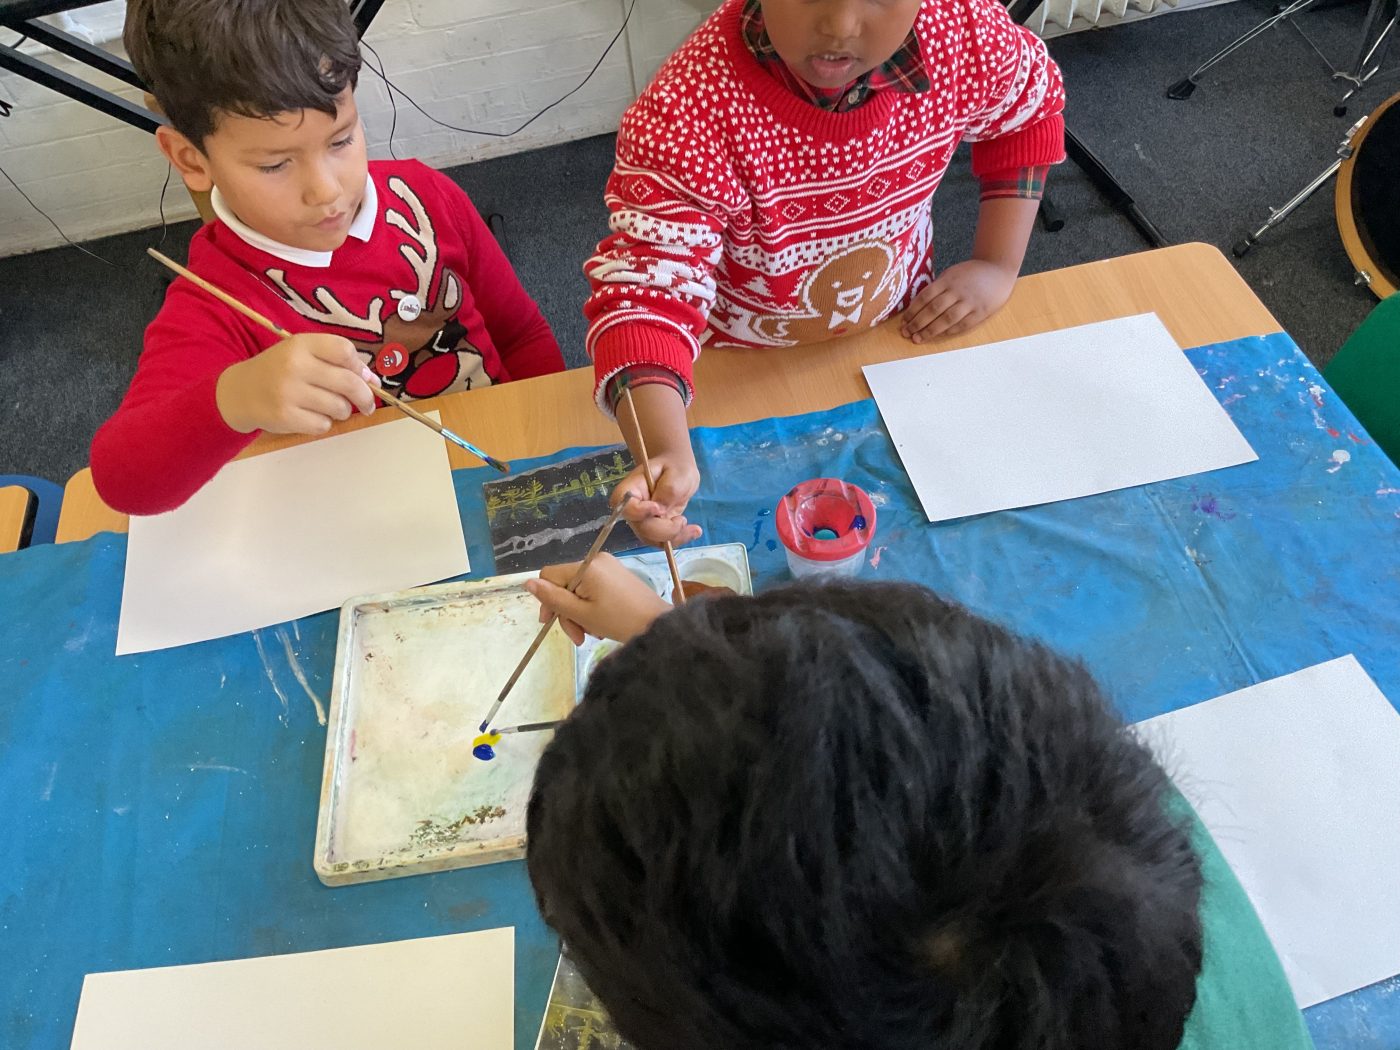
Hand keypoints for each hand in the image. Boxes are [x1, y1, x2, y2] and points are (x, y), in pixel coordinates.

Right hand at [216, 333, 378, 434]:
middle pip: (349, 383)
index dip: (360, 367)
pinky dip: (323, 423)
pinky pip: (324, 425)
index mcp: (301, 344)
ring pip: (340, 408)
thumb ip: (336, 362)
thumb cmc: (280, 371)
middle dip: (364, 397)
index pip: (345, 350)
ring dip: (341, 411)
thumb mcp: (303, 354)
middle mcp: (295, 366)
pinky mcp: (286, 417)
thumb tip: (372, 379)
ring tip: (327, 406)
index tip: (363, 377)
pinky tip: (310, 415)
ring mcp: (289, 392)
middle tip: (367, 404)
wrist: (240, 392)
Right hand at [524, 553, 670, 644]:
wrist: (658, 625)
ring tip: (592, 634)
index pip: (549, 576)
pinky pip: (594, 589)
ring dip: (580, 614)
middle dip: (567, 612)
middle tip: (578, 637)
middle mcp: (596, 560)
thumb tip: (527, 582)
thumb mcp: (582, 613)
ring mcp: (608, 566)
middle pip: (565, 584)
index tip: (551, 623)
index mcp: (586, 566)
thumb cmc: (619, 621)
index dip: (547, 600)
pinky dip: (592, 607)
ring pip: (579, 589)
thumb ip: (554, 598)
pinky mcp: (617, 575)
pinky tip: (600, 625)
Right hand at [612, 452, 702, 546]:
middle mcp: (633, 509)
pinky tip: (694, 531)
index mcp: (631, 489)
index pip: (626, 507)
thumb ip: (668, 489)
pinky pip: (662, 542)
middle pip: (641, 528)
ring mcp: (643, 521)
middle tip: (682, 520)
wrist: (677, 471)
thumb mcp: (677, 472)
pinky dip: (679, 539)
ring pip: (652, 539)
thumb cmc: (675, 467)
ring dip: (674, 537)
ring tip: (693, 528)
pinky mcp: (655, 529)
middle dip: (664, 530)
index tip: (658, 508)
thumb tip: (660, 510)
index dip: (639, 512)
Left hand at [900, 259, 1016, 343]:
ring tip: (918, 338)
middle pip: (933, 309)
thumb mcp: (951, 274)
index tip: (903, 321)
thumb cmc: (971, 273)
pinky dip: (949, 331)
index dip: (912, 310)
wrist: (998, 269)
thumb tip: (917, 306)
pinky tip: (938, 335)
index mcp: (948, 280)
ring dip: (930, 330)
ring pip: (946, 319)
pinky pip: (962, 324)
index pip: (925, 297)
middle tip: (906, 333)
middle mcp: (957, 291)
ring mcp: (970, 302)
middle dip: (917, 323)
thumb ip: (937, 287)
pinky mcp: (981, 311)